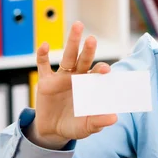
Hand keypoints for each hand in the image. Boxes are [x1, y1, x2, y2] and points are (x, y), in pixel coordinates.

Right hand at [27, 21, 117, 149]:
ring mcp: (61, 78)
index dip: (101, 70)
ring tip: (78, 26)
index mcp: (89, 86)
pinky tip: (44, 45)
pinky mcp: (45, 82)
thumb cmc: (73, 126)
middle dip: (88, 50)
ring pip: (67, 57)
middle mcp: (77, 78)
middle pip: (83, 60)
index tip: (106, 70)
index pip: (97, 74)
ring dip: (72, 42)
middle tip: (92, 40)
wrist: (53, 131)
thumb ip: (99, 121)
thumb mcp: (86, 126)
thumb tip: (114, 118)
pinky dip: (42, 54)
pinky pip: (43, 65)